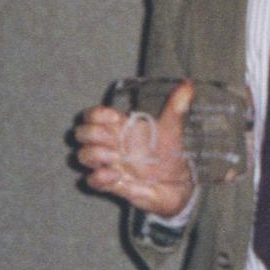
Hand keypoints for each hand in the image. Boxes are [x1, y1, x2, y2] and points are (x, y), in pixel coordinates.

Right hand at [73, 80, 196, 217]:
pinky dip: (99, 177)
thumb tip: (188, 85)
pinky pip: (91, 181)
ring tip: (116, 158)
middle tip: (112, 139)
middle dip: (90, 134)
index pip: (93, 115)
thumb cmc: (168, 152)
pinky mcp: (110, 184)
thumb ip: (176, 106)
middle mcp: (110, 144)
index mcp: (120, 127)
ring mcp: (108, 164)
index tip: (114, 118)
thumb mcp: (172, 128)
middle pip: (82, 134)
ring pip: (83, 156)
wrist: (177, 183)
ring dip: (94, 154)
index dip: (96, 114)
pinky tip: (116, 176)